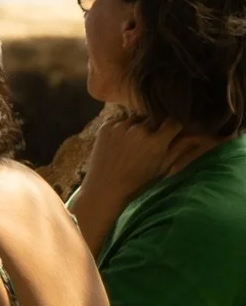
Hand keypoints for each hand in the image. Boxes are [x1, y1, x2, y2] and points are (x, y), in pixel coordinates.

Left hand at [84, 111, 214, 208]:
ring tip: (135, 143)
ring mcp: (121, 127)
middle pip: (155, 117)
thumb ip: (180, 148)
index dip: (176, 124)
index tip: (175, 129)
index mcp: (156, 142)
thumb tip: (201, 135)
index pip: (174, 121)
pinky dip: (124, 127)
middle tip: (153, 138)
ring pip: (138, 116)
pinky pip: (121, 119)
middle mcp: (139, 131)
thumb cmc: (137, 183)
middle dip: (157, 125)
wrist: (104, 189)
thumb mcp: (163, 168)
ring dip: (140, 125)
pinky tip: (122, 142)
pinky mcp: (106, 126)